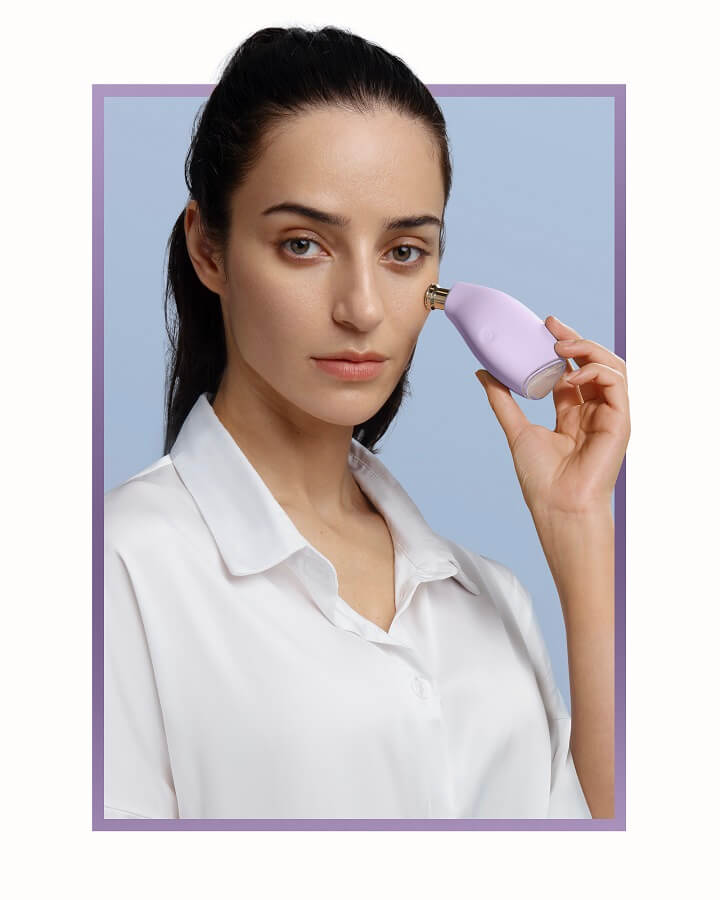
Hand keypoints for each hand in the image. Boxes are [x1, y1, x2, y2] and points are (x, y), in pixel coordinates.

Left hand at [475, 315, 630, 515]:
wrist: (557, 506)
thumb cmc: (541, 478)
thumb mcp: (516, 429)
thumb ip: (503, 400)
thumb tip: (483, 372)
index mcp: (572, 414)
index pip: (571, 370)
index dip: (561, 346)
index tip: (544, 326)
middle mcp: (593, 412)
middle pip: (592, 363)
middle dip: (575, 338)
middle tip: (551, 323)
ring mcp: (609, 416)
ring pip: (610, 367)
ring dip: (587, 349)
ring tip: (560, 345)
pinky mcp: (621, 422)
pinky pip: (617, 383)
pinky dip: (595, 371)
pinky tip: (571, 376)